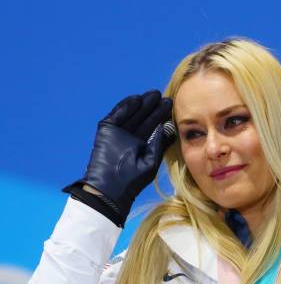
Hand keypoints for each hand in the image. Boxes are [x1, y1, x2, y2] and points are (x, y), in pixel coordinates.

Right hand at [62, 90, 175, 224]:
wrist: (111, 189)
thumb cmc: (133, 181)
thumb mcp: (152, 160)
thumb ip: (159, 143)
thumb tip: (168, 127)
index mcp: (141, 146)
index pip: (152, 127)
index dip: (160, 116)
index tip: (171, 106)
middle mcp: (129, 138)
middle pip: (143, 118)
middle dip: (153, 108)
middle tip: (165, 98)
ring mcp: (117, 133)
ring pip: (131, 114)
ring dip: (141, 104)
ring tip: (153, 95)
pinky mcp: (106, 130)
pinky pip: (117, 115)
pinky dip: (125, 107)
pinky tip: (137, 99)